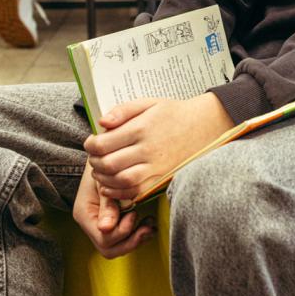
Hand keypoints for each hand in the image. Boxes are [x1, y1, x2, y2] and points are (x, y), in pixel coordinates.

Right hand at [72, 161, 154, 258]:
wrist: (102, 154)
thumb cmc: (102, 163)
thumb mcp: (103, 180)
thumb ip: (107, 204)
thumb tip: (106, 229)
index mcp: (84, 215)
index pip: (104, 239)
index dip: (122, 231)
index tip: (134, 212)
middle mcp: (91, 224)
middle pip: (109, 249)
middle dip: (131, 241)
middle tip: (148, 227)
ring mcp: (100, 225)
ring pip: (117, 248)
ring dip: (136, 240)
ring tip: (150, 224)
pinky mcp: (112, 222)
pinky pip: (123, 239)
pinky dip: (137, 235)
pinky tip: (149, 223)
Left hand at [84, 93, 233, 203]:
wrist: (204, 127)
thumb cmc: (174, 113)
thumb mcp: (148, 103)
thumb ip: (123, 110)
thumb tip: (101, 123)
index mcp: (141, 128)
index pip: (103, 144)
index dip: (90, 145)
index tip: (91, 143)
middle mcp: (148, 150)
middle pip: (108, 164)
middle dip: (94, 163)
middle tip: (95, 157)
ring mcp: (156, 167)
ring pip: (119, 181)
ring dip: (103, 179)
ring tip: (101, 171)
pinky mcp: (161, 180)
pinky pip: (134, 192)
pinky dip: (117, 192)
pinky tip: (110, 185)